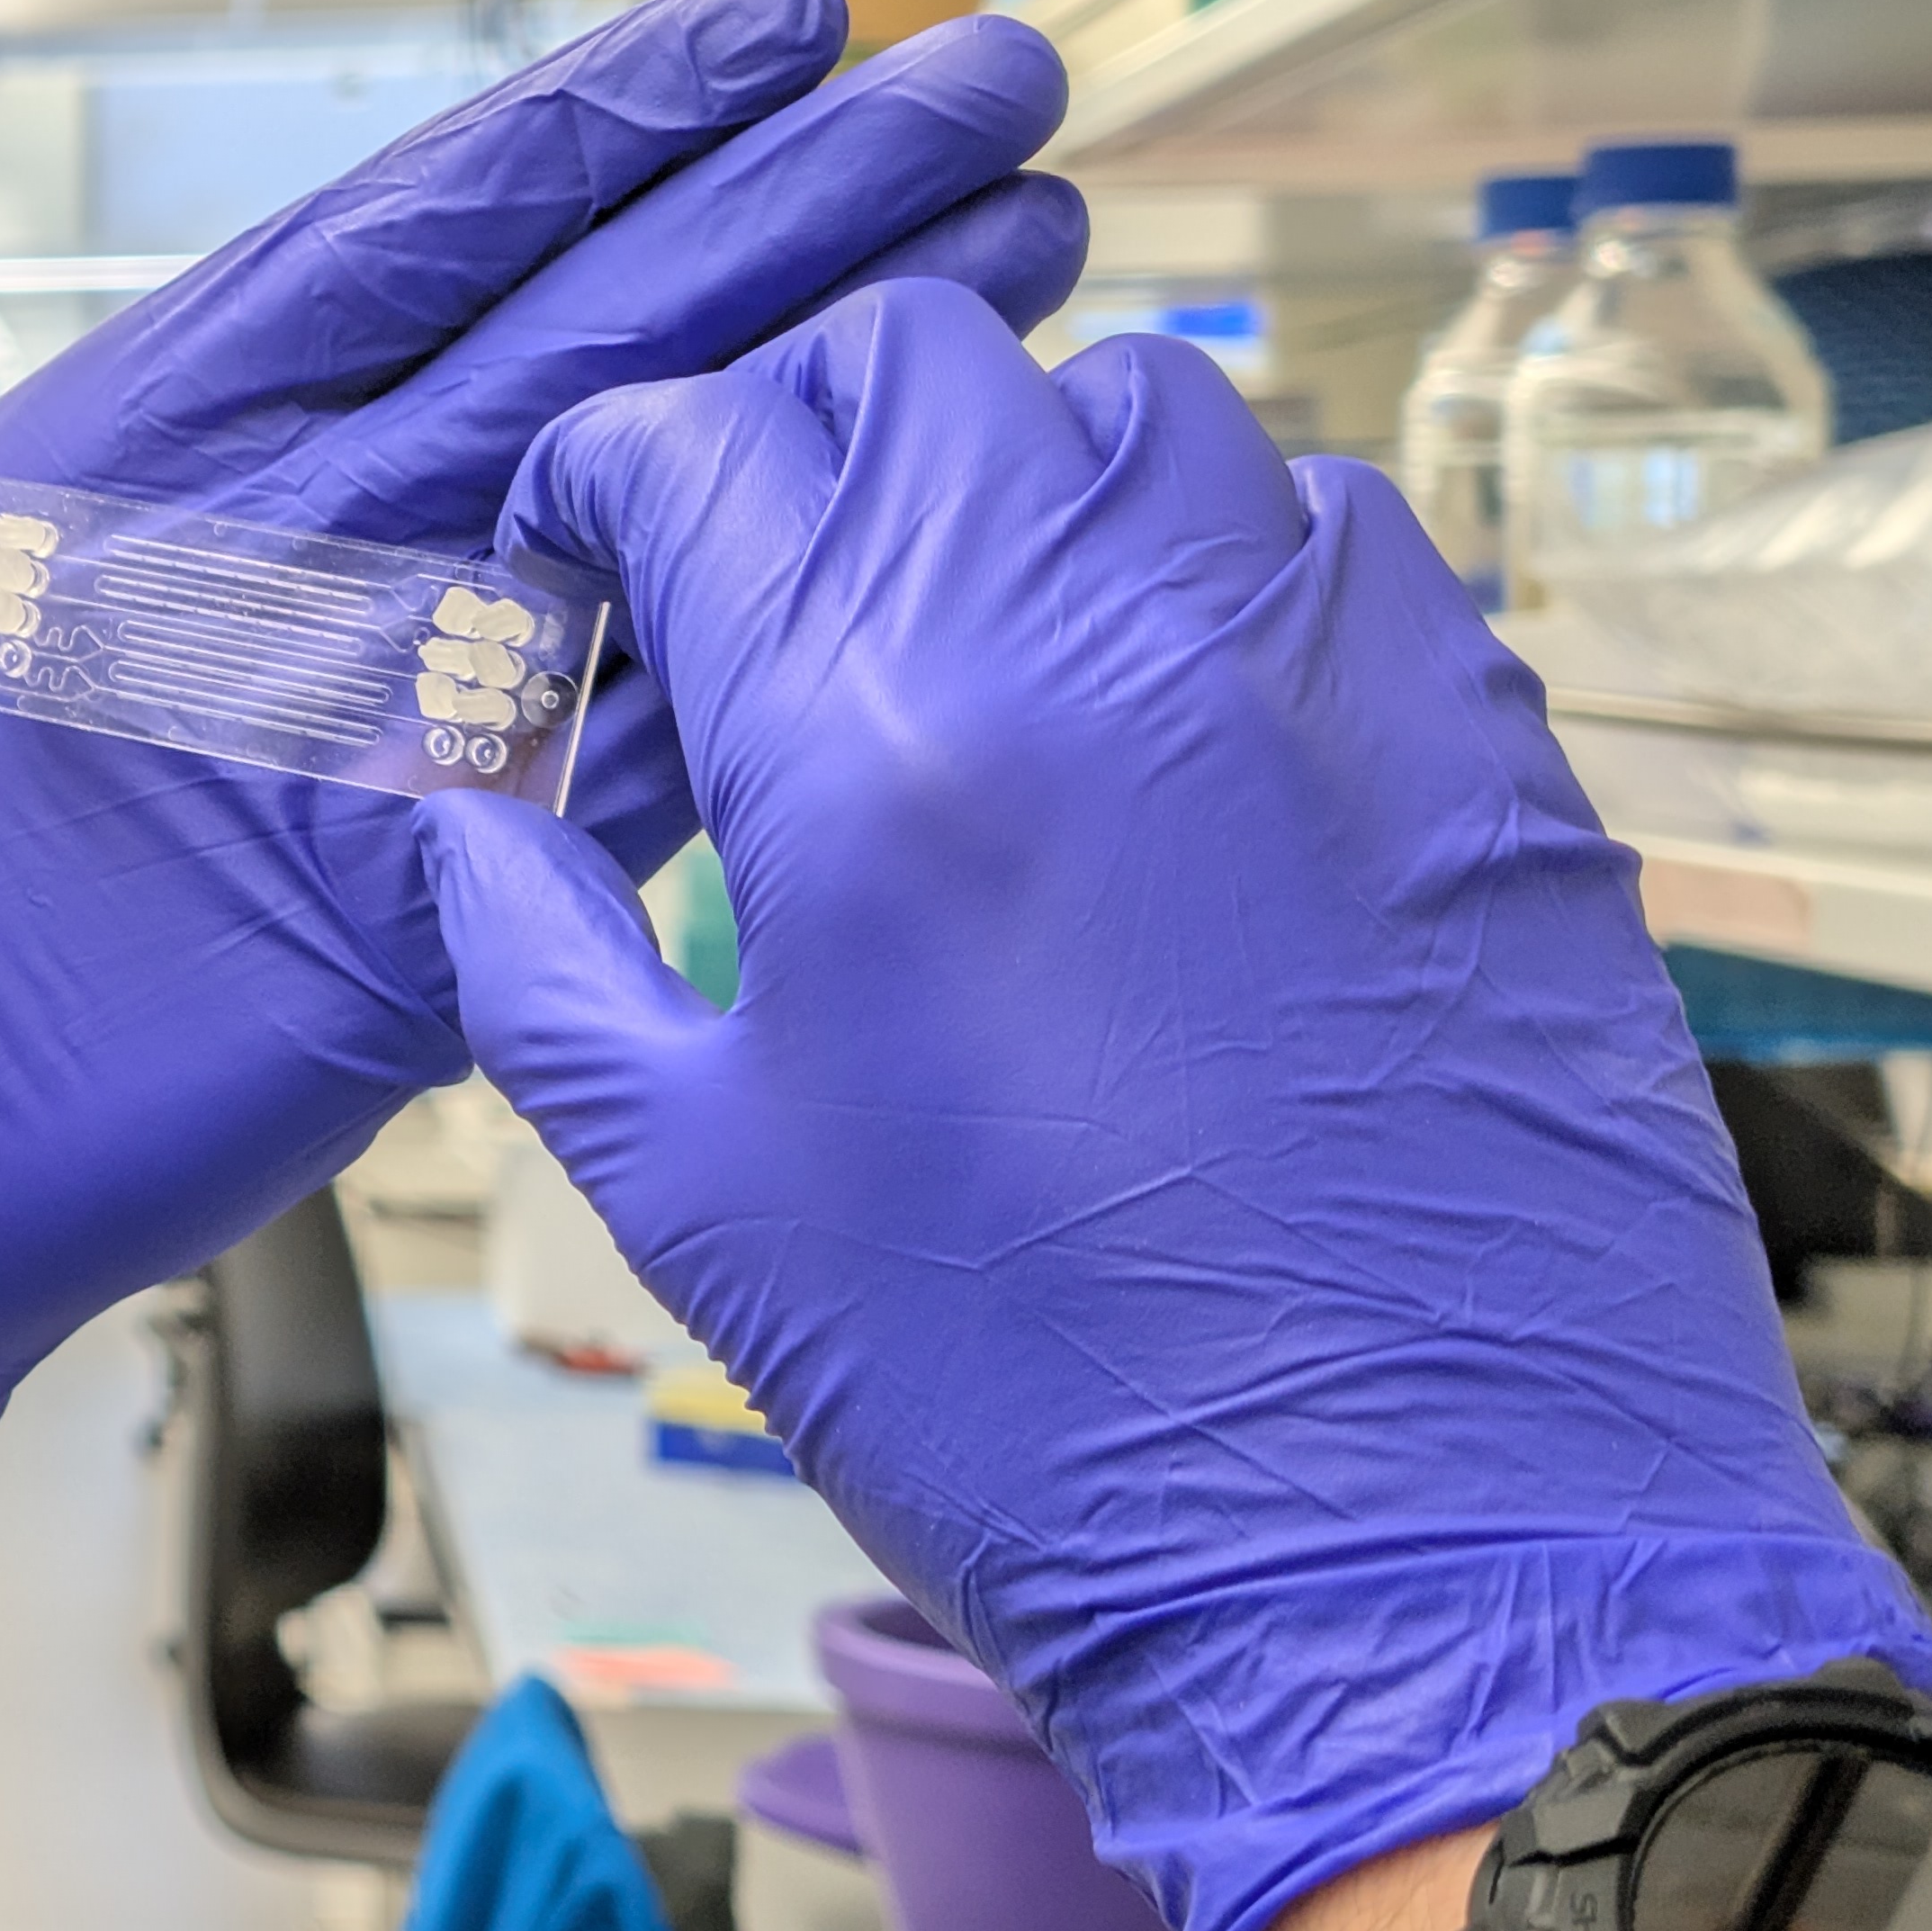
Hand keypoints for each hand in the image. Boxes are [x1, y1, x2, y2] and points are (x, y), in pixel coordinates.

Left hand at [0, 0, 1088, 1476]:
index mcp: (150, 454)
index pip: (414, 239)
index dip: (592, 132)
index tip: (770, 19)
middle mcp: (296, 570)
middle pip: (590, 340)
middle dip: (793, 214)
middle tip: (998, 82)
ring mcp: (372, 740)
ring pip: (645, 525)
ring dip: (830, 397)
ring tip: (1027, 262)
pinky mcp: (414, 920)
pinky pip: (620, 784)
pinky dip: (759, 681)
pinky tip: (916, 571)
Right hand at [419, 283, 1931, 1930]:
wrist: (1416, 1568)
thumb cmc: (1029, 1407)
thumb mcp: (692, 1187)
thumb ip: (532, 954)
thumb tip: (444, 803)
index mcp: (872, 745)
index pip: (688, 447)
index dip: (598, 487)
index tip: (589, 579)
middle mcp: (1107, 641)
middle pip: (913, 362)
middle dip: (796, 435)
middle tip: (765, 586)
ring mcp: (1326, 671)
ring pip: (1139, 410)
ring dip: (1018, 481)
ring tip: (977, 648)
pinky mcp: (1487, 741)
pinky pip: (1332, 531)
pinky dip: (1220, 569)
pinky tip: (1177, 728)